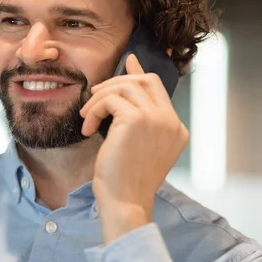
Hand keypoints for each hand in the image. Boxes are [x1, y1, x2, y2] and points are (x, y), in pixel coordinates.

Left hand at [79, 54, 188, 243]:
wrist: (125, 200)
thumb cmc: (126, 177)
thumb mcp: (137, 145)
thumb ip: (137, 117)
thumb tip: (124, 91)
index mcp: (175, 128)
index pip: (158, 87)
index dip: (139, 72)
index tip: (127, 60)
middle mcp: (170, 121)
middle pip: (144, 80)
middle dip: (116, 81)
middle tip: (95, 94)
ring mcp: (156, 119)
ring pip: (124, 86)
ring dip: (99, 97)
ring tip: (87, 116)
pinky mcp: (135, 120)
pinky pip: (109, 100)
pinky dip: (93, 110)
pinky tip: (87, 128)